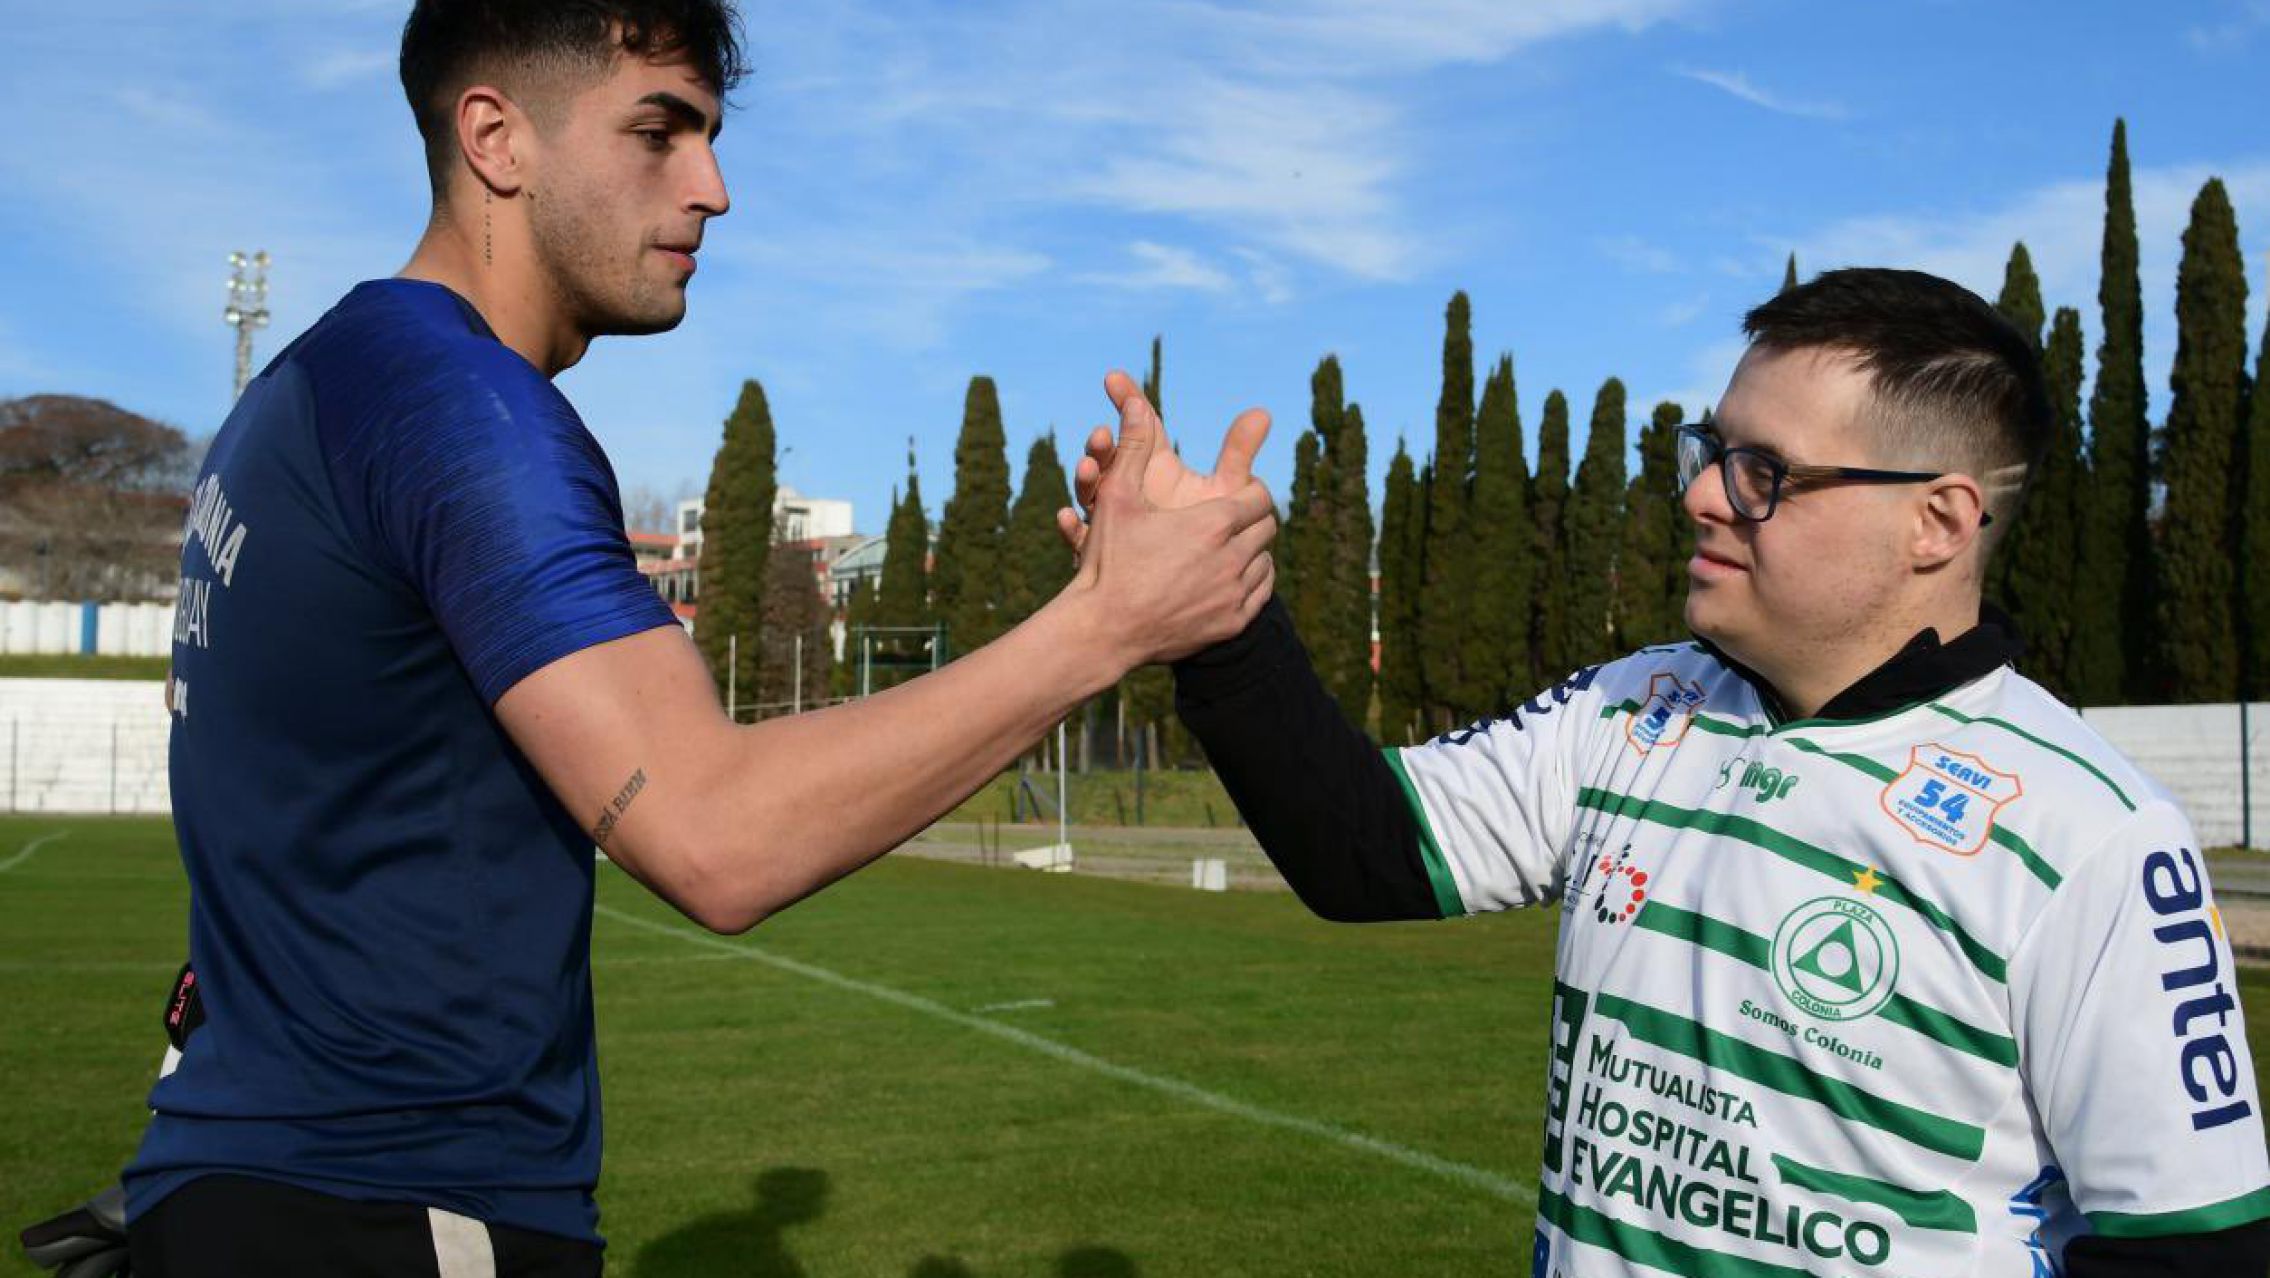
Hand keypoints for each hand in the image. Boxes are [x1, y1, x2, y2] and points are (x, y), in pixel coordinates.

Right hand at [1064, 375, 1276, 667]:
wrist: (1104, 631)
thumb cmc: (1108, 561)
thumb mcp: (1116, 497)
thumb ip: (1131, 446)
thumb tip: (1135, 400)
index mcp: (1212, 523)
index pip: (1259, 497)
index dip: (1250, 492)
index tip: (1238, 493)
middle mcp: (1231, 558)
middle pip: (1267, 528)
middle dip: (1252, 519)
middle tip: (1234, 518)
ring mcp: (1234, 594)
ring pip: (1266, 561)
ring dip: (1252, 551)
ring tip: (1231, 546)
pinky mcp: (1232, 623)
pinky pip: (1261, 594)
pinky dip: (1250, 581)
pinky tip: (1232, 575)